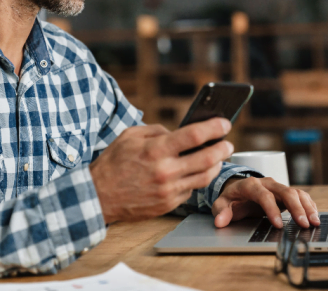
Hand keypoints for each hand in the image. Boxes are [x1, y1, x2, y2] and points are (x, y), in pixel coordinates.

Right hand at [90, 118, 233, 223]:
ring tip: (217, 157)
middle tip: (228, 143)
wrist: (99, 196)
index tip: (224, 123)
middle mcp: (165, 171)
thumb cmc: (113, 163)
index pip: (194, 136)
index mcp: (156, 150)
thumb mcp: (130, 136)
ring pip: (205, 177)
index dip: (214, 128)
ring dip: (216, 165)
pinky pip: (191, 190)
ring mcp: (168, 191)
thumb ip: (156, 130)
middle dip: (223, 149)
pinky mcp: (169, 204)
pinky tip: (195, 172)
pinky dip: (196, 179)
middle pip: (208, 159)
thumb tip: (177, 132)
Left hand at [212, 177, 319, 228]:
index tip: (278, 224)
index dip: (271, 209)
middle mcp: (267, 183)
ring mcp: (278, 187)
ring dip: (306, 207)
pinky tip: (315, 217)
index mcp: (250, 185)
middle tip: (304, 224)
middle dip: (296, 208)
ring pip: (296, 193)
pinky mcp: (286, 193)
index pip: (263, 195)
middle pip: (285, 191)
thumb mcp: (221, 204)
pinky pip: (301, 196)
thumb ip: (221, 212)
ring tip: (314, 223)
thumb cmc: (231, 198)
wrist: (238, 189)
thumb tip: (219, 221)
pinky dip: (309, 206)